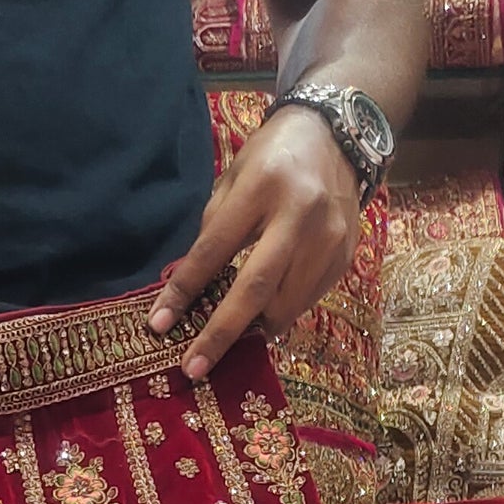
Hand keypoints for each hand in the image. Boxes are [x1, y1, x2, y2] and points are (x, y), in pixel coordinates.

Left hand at [148, 104, 363, 380]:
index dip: (184, 290)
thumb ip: (213, 232)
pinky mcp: (345, 256)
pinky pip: (307, 301)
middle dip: (220, 333)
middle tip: (193, 367)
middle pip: (256, 288)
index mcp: (262, 187)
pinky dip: (282, 313)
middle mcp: (300, 214)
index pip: (215, 249)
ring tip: (234, 336)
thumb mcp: (233, 181)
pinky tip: (267, 312)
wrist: (334, 136)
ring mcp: (328, 238)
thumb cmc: (271, 158)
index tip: (158, 325)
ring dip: (254, 328)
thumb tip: (188, 289)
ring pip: (285, 304)